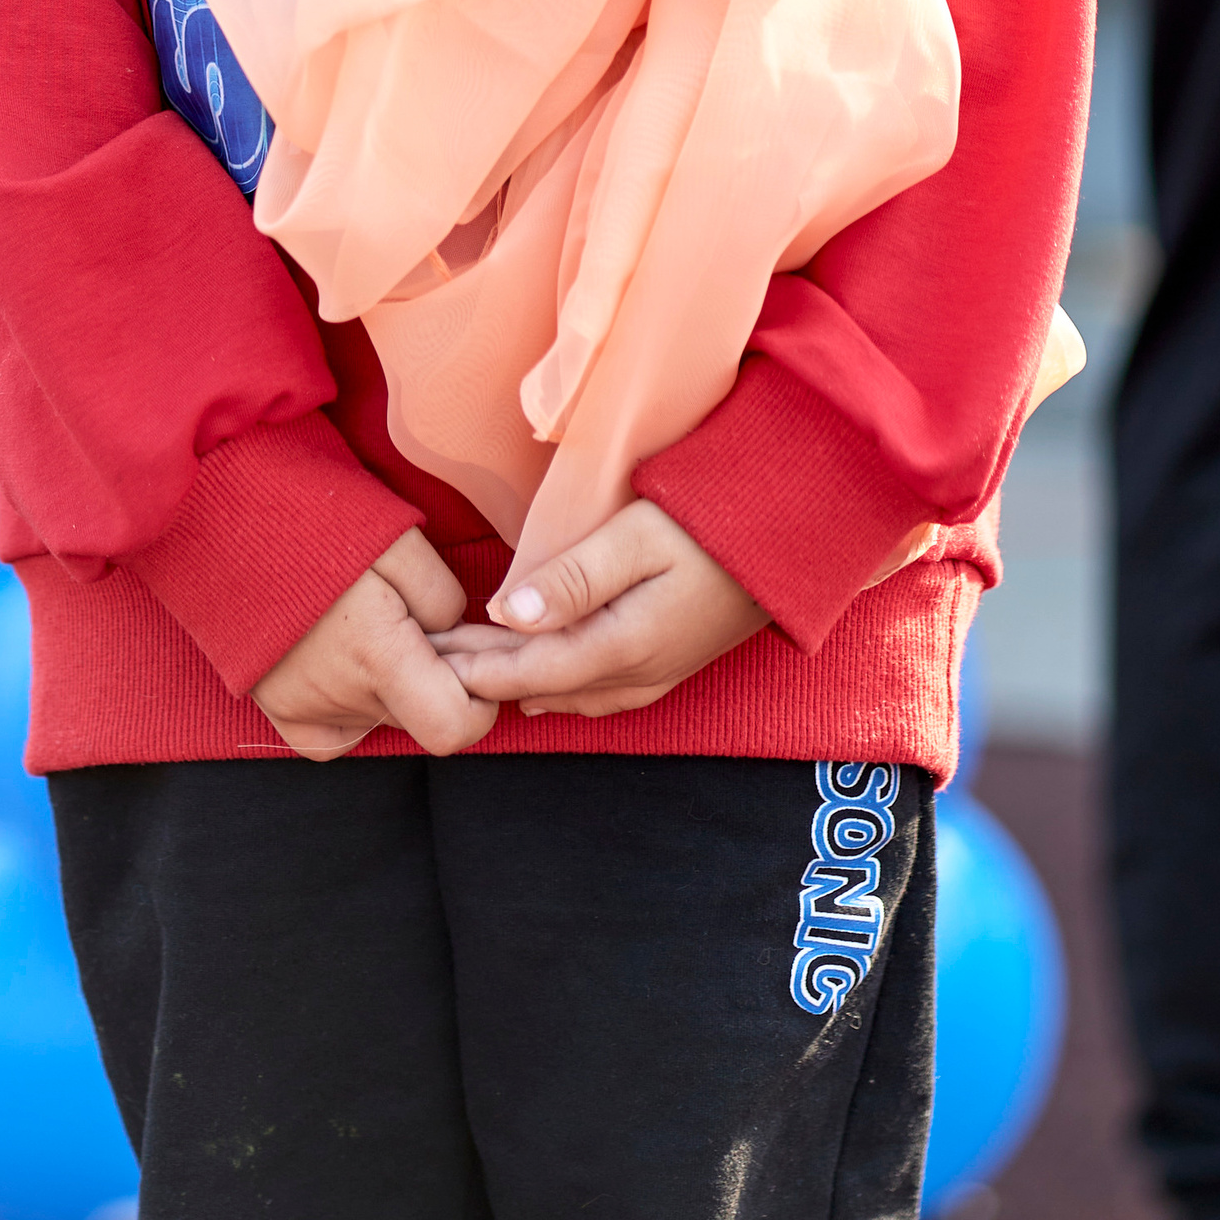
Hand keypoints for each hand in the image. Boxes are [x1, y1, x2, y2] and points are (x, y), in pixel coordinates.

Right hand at [251, 529, 498, 762]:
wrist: (218, 510)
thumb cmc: (309, 512)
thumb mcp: (398, 537)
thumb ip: (442, 598)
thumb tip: (453, 637)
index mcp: (376, 653)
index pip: (454, 728)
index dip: (480, 702)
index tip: (474, 658)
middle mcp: (339, 695)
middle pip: (419, 715)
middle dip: (436, 674)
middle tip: (416, 613)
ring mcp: (301, 708)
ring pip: (382, 717)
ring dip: (394, 682)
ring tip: (369, 619)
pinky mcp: (275, 708)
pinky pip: (335, 736)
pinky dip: (354, 709)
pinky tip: (347, 663)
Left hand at [431, 500, 767, 719]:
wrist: (792, 542)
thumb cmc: (713, 525)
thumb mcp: (637, 538)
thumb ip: (573, 579)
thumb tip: (507, 613)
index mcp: (622, 648)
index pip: (527, 669)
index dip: (474, 666)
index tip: (427, 657)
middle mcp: (635, 677)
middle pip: (540, 687)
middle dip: (483, 677)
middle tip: (428, 661)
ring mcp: (654, 677)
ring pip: (566, 695)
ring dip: (515, 680)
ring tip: (468, 665)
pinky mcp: (666, 665)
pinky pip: (593, 692)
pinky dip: (551, 683)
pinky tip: (534, 676)